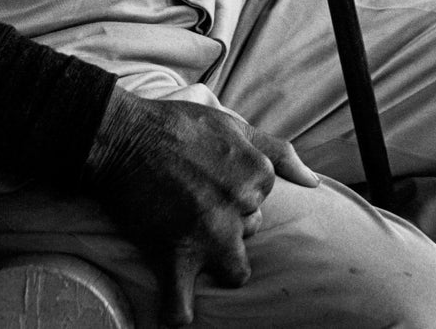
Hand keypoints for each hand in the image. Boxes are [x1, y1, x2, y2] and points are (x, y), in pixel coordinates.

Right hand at [83, 87, 318, 325]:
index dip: (237, 193)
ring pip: (234, 270)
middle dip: (227, 223)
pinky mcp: (174, 255)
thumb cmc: (177, 126)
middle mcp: (239, 205)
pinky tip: (176, 308)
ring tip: (191, 239)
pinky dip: (178, 311)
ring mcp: (208, 233)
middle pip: (248, 233)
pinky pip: (182, 304)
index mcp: (256, 173)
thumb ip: (278, 151)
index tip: (212, 181)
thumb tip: (312, 182)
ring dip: (216, 261)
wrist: (123, 135)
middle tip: (194, 202)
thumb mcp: (233, 125)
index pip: (262, 200)